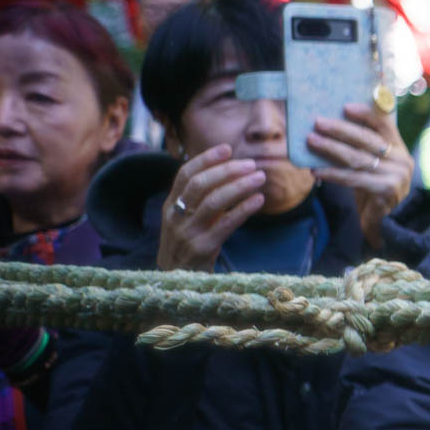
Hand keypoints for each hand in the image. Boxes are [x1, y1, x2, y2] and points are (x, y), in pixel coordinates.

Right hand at [155, 145, 265, 271]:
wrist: (176, 281)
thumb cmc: (187, 245)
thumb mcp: (185, 219)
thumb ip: (200, 198)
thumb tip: (228, 171)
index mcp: (170, 205)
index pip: (185, 174)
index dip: (206, 159)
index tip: (227, 148)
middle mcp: (175, 216)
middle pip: (200, 184)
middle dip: (227, 171)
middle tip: (252, 164)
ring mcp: (187, 232)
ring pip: (213, 202)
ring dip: (239, 186)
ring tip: (260, 177)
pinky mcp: (202, 248)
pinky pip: (225, 224)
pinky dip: (243, 209)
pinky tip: (258, 199)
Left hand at [309, 102, 411, 249]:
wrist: (387, 222)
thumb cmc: (374, 188)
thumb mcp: (373, 165)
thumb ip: (362, 148)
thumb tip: (329, 128)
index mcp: (399, 148)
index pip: (385, 124)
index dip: (365, 114)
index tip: (344, 106)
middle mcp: (401, 160)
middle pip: (367, 139)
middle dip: (340, 129)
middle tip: (318, 122)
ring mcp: (396, 176)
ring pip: (357, 158)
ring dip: (331, 149)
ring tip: (311, 141)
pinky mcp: (386, 192)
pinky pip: (353, 179)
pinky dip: (332, 174)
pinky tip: (316, 170)